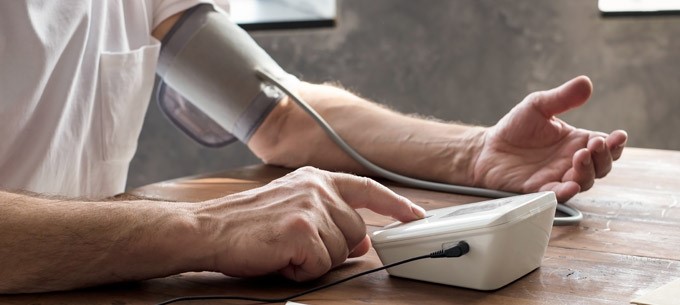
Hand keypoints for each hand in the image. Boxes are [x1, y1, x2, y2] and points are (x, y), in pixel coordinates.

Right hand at [195, 166, 424, 280]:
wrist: (207, 229)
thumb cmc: (246, 222)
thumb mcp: (293, 209)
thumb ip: (330, 218)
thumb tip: (361, 243)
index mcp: (316, 178)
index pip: (368, 188)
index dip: (396, 204)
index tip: (415, 216)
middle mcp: (318, 187)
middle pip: (357, 233)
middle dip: (334, 248)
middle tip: (298, 246)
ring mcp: (311, 207)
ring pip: (342, 252)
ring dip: (315, 260)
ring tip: (285, 249)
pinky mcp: (302, 230)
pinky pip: (321, 265)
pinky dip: (302, 270)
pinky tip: (280, 257)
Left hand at [473, 76, 627, 201]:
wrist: (487, 147)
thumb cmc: (515, 128)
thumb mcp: (538, 106)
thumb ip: (561, 97)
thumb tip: (585, 83)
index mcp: (576, 142)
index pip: (606, 146)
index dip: (616, 144)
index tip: (618, 136)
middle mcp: (571, 162)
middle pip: (601, 166)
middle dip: (603, 157)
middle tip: (595, 145)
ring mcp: (557, 177)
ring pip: (584, 182)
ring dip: (587, 171)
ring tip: (579, 156)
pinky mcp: (539, 190)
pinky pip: (557, 195)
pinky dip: (566, 192)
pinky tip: (570, 186)